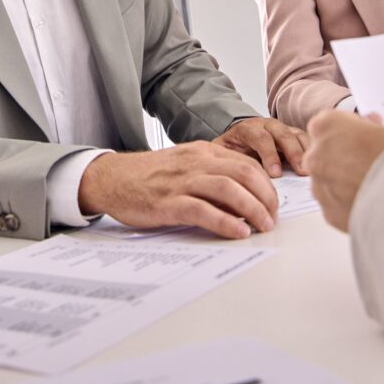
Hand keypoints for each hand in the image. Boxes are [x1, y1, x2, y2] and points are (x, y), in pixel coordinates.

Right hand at [78, 142, 279, 238]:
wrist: (111, 178)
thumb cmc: (149, 176)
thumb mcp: (185, 165)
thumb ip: (212, 175)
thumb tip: (243, 199)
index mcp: (203, 152)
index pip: (247, 163)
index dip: (267, 186)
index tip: (273, 205)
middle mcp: (195, 162)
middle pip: (244, 173)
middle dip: (266, 198)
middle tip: (273, 219)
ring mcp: (181, 182)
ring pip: (228, 189)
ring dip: (253, 209)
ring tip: (263, 227)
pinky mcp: (168, 203)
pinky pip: (204, 210)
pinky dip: (226, 222)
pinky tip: (238, 232)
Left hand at [214, 117, 308, 175]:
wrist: (236, 137)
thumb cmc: (231, 149)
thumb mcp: (222, 153)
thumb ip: (228, 162)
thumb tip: (235, 181)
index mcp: (248, 128)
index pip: (261, 138)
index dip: (269, 154)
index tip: (275, 174)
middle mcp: (267, 125)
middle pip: (283, 134)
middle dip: (293, 152)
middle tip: (301, 172)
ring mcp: (282, 128)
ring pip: (297, 135)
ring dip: (306, 151)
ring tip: (312, 170)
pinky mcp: (294, 135)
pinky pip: (306, 139)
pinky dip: (313, 149)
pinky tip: (317, 163)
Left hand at [306, 111, 383, 232]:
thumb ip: (380, 128)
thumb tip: (377, 129)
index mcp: (327, 126)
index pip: (331, 122)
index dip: (352, 128)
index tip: (367, 134)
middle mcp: (316, 155)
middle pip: (326, 151)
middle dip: (345, 154)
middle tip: (373, 160)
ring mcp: (320, 186)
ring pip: (329, 179)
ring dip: (345, 180)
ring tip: (376, 185)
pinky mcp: (329, 213)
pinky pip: (336, 203)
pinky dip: (350, 202)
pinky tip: (373, 201)